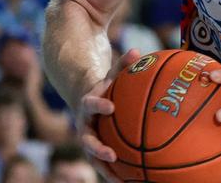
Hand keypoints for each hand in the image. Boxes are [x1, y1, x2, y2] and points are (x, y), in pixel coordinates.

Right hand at [79, 48, 142, 182]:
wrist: (86, 99)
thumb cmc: (106, 85)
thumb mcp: (112, 74)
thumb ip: (123, 64)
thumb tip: (136, 51)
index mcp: (88, 104)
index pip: (90, 104)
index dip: (99, 105)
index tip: (110, 107)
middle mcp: (84, 125)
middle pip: (87, 140)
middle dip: (97, 149)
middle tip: (112, 156)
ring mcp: (88, 139)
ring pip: (94, 158)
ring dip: (106, 170)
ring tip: (122, 182)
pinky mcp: (95, 149)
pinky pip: (105, 164)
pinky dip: (116, 173)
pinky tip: (133, 182)